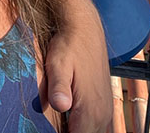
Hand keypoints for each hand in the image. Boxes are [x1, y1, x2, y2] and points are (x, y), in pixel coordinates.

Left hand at [44, 8, 110, 132]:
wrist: (85, 28)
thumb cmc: (69, 44)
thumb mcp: (58, 63)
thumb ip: (58, 87)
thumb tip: (60, 105)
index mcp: (90, 110)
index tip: (43, 130)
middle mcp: (102, 115)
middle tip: (45, 125)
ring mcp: (105, 111)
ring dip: (74, 131)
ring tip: (56, 122)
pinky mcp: (103, 105)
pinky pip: (94, 127)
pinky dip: (80, 127)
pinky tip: (65, 120)